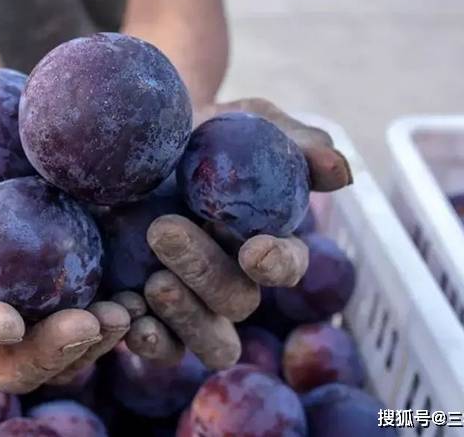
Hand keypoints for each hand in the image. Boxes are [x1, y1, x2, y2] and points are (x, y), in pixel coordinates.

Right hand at [0, 132, 130, 393]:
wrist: (16, 131)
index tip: (7, 320)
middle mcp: (10, 310)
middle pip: (25, 360)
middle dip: (54, 351)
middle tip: (88, 323)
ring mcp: (58, 301)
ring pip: (78, 347)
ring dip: (103, 338)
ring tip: (129, 309)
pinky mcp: (101, 281)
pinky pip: (122, 315)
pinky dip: (141, 315)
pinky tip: (156, 292)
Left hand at [123, 98, 352, 368]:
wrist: (147, 133)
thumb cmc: (212, 128)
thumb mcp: (254, 120)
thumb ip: (298, 144)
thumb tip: (341, 172)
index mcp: (268, 242)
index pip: (287, 263)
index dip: (278, 263)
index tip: (255, 250)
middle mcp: (235, 280)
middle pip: (236, 300)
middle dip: (206, 273)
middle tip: (165, 229)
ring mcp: (193, 300)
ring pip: (207, 337)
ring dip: (182, 317)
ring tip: (149, 283)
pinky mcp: (150, 309)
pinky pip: (157, 343)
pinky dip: (143, 336)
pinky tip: (122, 313)